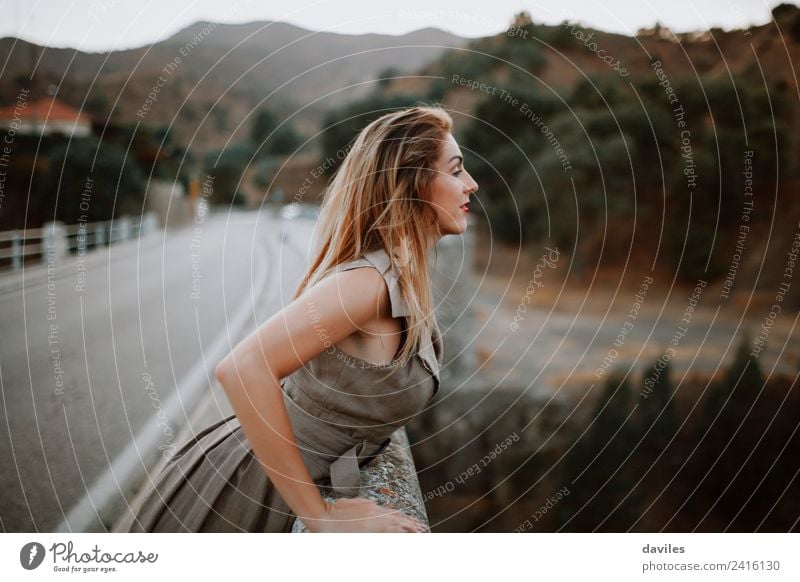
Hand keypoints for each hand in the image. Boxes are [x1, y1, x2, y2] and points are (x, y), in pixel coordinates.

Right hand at [306, 498, 429, 532]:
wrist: (324, 517)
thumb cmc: (336, 510)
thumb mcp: (354, 502)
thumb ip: (367, 505)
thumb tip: (378, 507)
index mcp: (372, 506)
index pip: (394, 512)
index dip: (406, 518)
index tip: (416, 522)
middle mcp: (374, 513)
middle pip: (398, 519)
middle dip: (412, 524)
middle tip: (423, 529)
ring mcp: (371, 523)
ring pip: (395, 526)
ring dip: (409, 529)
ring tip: (420, 532)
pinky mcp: (367, 531)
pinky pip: (386, 533)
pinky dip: (397, 534)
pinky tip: (405, 536)